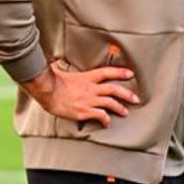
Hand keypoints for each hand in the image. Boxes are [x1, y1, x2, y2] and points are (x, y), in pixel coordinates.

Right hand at [21, 63, 139, 128]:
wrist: (46, 92)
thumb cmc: (51, 83)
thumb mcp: (62, 72)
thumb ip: (64, 66)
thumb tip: (56, 60)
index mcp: (87, 77)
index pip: (108, 72)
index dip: (120, 72)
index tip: (130, 74)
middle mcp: (91, 88)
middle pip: (114, 89)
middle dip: (127, 94)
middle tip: (136, 99)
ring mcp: (88, 100)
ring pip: (110, 103)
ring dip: (120, 108)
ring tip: (125, 112)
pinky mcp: (84, 111)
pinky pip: (100, 115)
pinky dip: (106, 119)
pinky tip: (107, 123)